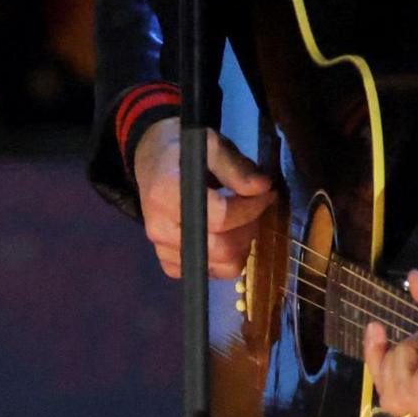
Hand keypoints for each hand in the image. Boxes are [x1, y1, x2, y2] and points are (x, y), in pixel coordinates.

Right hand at [132, 117, 273, 280]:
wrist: (151, 159)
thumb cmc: (182, 149)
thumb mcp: (210, 144)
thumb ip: (235, 167)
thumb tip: (262, 188)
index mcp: (166, 194)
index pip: (220, 218)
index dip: (251, 208)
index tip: (266, 193)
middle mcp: (160, 227)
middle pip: (222, 250)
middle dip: (249, 229)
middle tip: (256, 207)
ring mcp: (161, 248)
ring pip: (219, 267)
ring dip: (240, 246)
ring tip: (242, 221)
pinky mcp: (166, 260)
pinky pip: (205, 272)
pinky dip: (222, 258)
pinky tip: (223, 235)